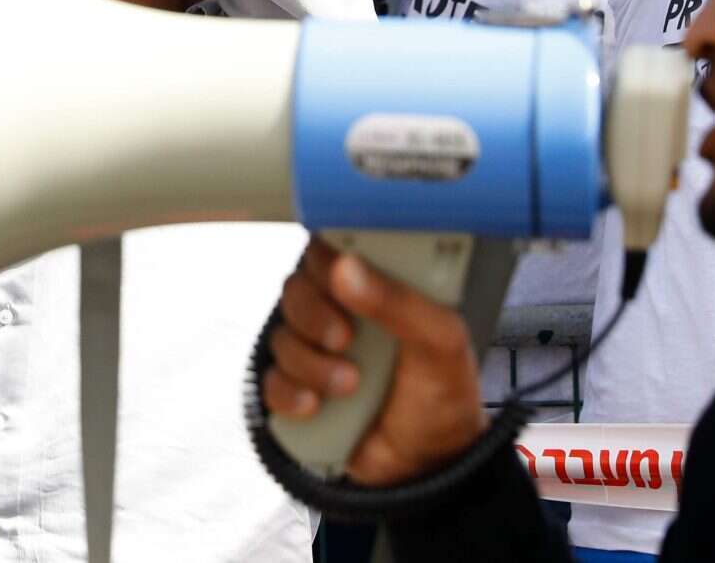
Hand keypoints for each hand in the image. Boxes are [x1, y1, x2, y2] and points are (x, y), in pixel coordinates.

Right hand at [262, 239, 485, 485]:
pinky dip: (290, 393)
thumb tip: (346, 269)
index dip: (326, 258)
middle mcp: (342, 312)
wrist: (429, 465)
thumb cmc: (443, 393)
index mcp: (377, 287)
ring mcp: (317, 352)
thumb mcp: (439, 343)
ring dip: (311, 363)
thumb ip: (399, 302)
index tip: (338, 277)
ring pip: (282, 336)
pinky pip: (271, 381)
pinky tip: (317, 406)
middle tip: (344, 339)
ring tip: (349, 386)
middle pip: (297, 288)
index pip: (335, 249)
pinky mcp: (299, 389)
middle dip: (314, 315)